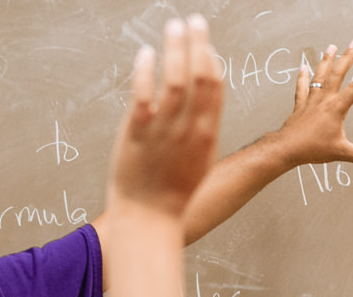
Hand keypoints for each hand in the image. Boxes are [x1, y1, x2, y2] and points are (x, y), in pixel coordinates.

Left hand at [107, 15, 225, 220]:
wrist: (148, 218)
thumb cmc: (172, 193)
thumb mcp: (199, 160)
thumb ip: (202, 128)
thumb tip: (204, 101)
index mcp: (207, 134)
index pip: (215, 88)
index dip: (211, 59)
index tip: (205, 41)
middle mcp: (188, 129)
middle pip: (199, 77)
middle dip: (198, 44)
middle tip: (194, 20)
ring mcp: (163, 131)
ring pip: (174, 81)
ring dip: (176, 49)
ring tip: (174, 26)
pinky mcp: (136, 134)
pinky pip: (143, 96)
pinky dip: (146, 72)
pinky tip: (146, 53)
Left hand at [277, 41, 352, 166]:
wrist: (287, 148)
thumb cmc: (312, 149)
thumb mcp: (341, 152)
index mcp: (336, 108)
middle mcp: (324, 100)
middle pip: (337, 74)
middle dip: (347, 57)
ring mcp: (311, 101)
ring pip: (320, 76)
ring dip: (326, 61)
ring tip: (331, 47)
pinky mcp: (300, 105)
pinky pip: (302, 87)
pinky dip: (302, 77)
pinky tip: (303, 67)